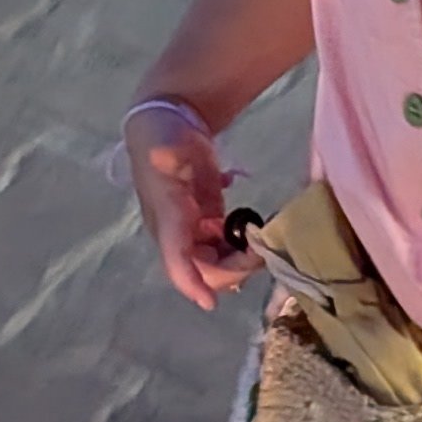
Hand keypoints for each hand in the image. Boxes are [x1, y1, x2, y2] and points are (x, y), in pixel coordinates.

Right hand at [125, 104, 257, 310]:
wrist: (167, 118)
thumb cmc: (162, 138)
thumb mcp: (166, 155)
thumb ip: (176, 178)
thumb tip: (196, 209)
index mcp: (165, 221)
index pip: (178, 263)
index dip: (194, 285)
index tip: (211, 303)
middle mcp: (178, 232)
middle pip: (204, 268)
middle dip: (233, 268)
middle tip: (260, 248)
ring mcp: (193, 227)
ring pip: (217, 261)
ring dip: (240, 260)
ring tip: (260, 240)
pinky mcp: (207, 218)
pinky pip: (225, 244)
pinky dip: (241, 244)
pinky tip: (250, 228)